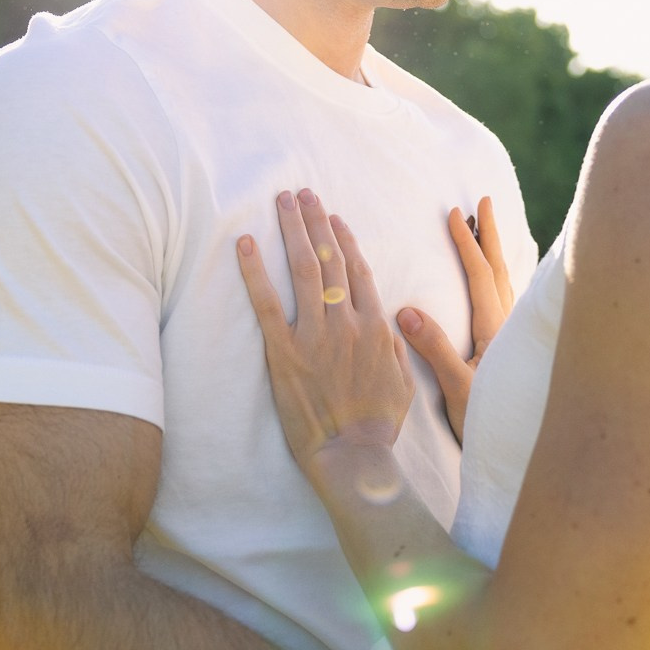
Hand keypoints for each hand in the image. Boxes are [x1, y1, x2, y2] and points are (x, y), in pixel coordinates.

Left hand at [236, 189, 415, 477]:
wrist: (353, 456)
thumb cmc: (377, 426)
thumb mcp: (404, 384)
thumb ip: (398, 349)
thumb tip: (393, 325)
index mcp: (377, 328)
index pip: (358, 271)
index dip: (345, 240)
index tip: (334, 218)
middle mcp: (347, 323)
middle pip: (331, 259)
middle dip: (316, 221)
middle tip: (303, 193)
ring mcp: (316, 335)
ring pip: (305, 269)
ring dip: (293, 229)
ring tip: (283, 201)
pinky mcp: (285, 353)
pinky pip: (267, 304)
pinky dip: (255, 271)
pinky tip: (245, 244)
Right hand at [396, 195, 515, 440]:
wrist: (519, 451)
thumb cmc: (488, 423)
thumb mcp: (457, 388)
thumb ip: (434, 349)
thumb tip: (406, 310)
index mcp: (496, 332)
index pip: (480, 277)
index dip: (467, 245)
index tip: (455, 215)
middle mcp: (510, 329)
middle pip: (500, 271)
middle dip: (490, 236)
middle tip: (484, 202)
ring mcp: (513, 340)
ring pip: (507, 285)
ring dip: (496, 255)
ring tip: (488, 232)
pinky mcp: (512, 353)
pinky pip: (508, 302)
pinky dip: (500, 281)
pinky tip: (497, 285)